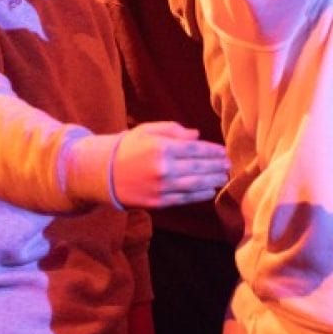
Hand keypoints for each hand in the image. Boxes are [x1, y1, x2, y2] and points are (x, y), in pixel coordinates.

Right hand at [108, 122, 228, 208]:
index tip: (223, 152)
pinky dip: (199, 196)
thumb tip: (197, 136)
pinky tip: (209, 191)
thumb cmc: (128, 147)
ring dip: (212, 181)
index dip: (212, 151)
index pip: (195, 149)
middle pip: (198, 167)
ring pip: (194, 185)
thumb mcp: (147, 130)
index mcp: (161, 148)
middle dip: (216, 166)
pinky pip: (184, 199)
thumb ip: (173, 130)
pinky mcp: (158, 202)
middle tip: (228, 165)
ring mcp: (161, 187)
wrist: (104, 173)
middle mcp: (163, 168)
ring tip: (223, 177)